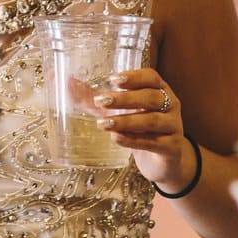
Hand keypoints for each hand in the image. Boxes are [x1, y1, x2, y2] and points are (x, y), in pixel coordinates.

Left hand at [91, 68, 197, 193]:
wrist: (163, 161)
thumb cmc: (140, 128)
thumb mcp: (119, 111)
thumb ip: (93, 97)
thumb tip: (64, 82)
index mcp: (159, 91)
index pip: (151, 77)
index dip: (134, 77)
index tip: (113, 79)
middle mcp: (170, 106)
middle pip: (151, 97)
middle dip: (125, 99)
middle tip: (101, 102)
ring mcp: (173, 127)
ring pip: (152, 120)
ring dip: (126, 121)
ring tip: (103, 123)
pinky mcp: (171, 148)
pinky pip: (153, 142)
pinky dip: (133, 140)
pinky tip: (116, 138)